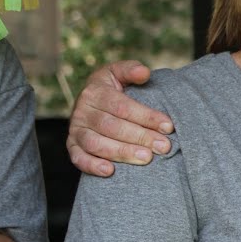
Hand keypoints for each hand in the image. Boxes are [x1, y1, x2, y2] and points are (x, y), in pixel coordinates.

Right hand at [67, 60, 172, 176]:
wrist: (89, 100)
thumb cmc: (112, 87)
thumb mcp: (119, 72)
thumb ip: (131, 70)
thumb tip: (144, 73)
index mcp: (95, 91)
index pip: (123, 106)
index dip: (146, 116)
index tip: (168, 126)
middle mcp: (82, 110)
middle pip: (112, 126)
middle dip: (140, 137)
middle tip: (163, 146)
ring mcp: (75, 129)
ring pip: (96, 143)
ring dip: (121, 152)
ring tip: (146, 158)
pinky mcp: (72, 145)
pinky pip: (77, 158)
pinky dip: (91, 165)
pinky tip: (110, 171)